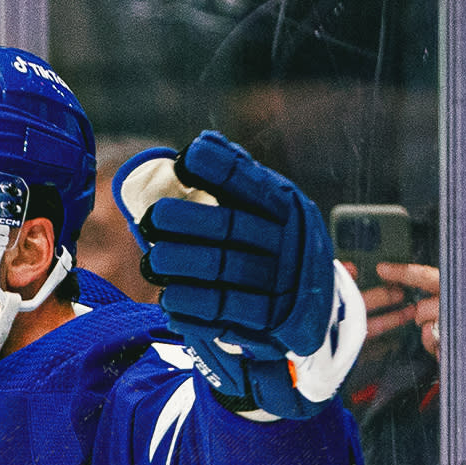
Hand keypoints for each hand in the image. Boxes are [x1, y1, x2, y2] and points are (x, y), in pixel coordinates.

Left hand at [116, 133, 361, 418]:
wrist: (313, 306)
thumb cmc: (274, 245)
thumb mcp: (268, 209)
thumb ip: (238, 180)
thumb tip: (204, 142)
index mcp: (287, 207)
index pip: (253, 183)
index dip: (221, 170)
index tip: (185, 160)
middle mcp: (290, 241)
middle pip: (233, 227)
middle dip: (188, 221)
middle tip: (153, 218)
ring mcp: (284, 282)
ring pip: (227, 270)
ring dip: (183, 267)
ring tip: (152, 263)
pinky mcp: (273, 321)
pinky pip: (229, 314)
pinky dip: (195, 309)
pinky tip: (170, 301)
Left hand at [367, 263, 465, 386]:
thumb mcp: (462, 308)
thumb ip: (438, 303)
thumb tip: (411, 304)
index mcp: (465, 288)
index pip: (430, 276)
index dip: (405, 272)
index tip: (383, 269)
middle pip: (426, 306)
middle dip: (422, 318)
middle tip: (430, 323)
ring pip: (432, 328)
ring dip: (432, 338)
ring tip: (448, 339)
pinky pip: (444, 348)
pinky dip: (443, 353)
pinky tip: (455, 351)